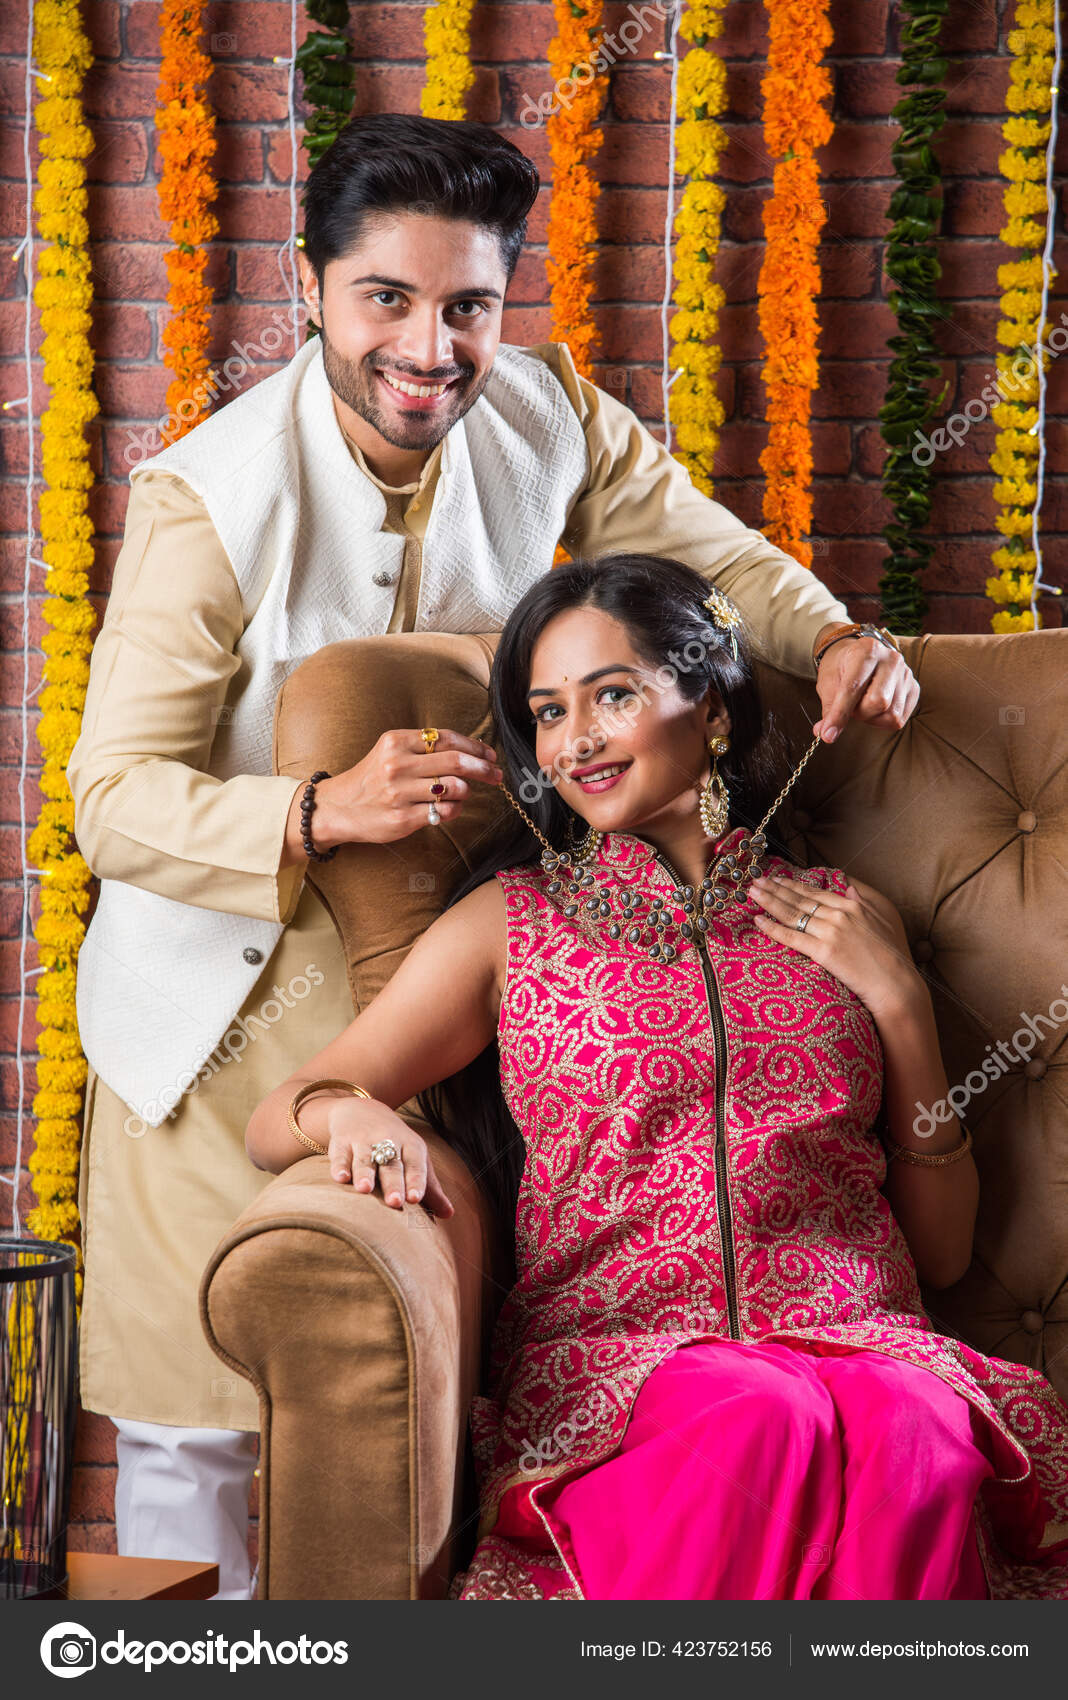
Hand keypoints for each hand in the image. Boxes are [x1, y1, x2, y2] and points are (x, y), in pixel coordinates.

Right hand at [310, 728, 502, 847]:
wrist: (337, 807)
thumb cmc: (372, 778)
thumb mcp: (391, 752)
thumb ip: (424, 748)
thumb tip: (471, 751)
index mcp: (396, 742)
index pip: (447, 738)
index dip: (475, 747)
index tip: (490, 755)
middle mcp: (397, 765)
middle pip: (456, 762)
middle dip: (484, 768)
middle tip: (497, 775)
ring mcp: (399, 793)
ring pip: (454, 788)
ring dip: (467, 792)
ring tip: (462, 794)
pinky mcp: (402, 818)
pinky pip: (444, 812)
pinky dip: (455, 809)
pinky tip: (449, 807)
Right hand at [327, 1100, 454, 1216]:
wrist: (362, 1110)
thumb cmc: (396, 1144)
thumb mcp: (415, 1159)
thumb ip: (430, 1188)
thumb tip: (449, 1215)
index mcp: (411, 1146)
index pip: (416, 1164)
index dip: (416, 1181)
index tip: (415, 1199)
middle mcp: (388, 1140)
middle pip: (391, 1164)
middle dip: (393, 1183)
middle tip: (395, 1202)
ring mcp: (364, 1140)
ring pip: (365, 1158)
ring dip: (365, 1173)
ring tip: (365, 1189)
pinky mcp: (342, 1141)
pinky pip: (340, 1154)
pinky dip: (339, 1165)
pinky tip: (340, 1178)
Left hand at [747, 872, 923, 1023]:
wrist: (895, 984)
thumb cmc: (892, 957)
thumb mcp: (883, 922)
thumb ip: (864, 904)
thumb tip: (849, 889)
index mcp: (852, 906)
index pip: (815, 893)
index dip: (794, 885)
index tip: (777, 879)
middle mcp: (839, 915)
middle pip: (800, 899)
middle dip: (775, 888)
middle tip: (756, 880)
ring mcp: (831, 932)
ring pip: (792, 914)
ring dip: (769, 901)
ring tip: (752, 893)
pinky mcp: (824, 952)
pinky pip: (792, 937)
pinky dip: (773, 928)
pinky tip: (759, 921)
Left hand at [811, 628, 918, 744]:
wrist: (859, 656)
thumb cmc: (842, 668)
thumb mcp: (828, 682)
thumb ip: (829, 708)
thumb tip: (826, 734)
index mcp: (866, 650)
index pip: (853, 688)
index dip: (839, 714)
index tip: (827, 734)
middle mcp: (892, 659)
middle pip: (879, 702)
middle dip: (859, 712)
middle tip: (850, 706)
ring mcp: (906, 673)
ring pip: (891, 714)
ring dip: (871, 717)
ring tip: (863, 704)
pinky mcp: (914, 688)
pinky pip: (899, 718)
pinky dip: (882, 720)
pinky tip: (875, 707)